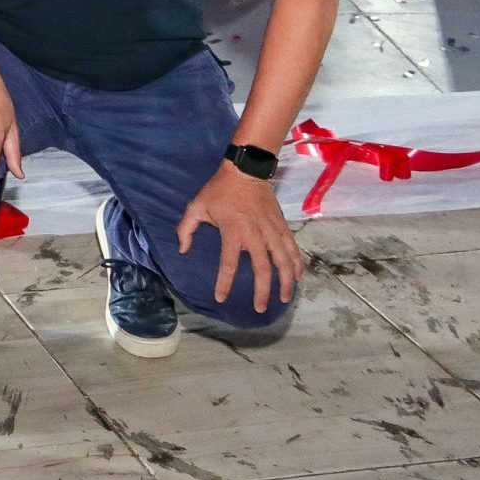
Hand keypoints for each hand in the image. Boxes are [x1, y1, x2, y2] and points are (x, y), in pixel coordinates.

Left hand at [177, 162, 300, 311]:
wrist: (247, 170)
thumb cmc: (219, 189)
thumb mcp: (196, 206)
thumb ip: (186, 228)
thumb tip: (182, 249)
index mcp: (233, 232)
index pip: (229, 264)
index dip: (225, 283)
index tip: (221, 298)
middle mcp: (255, 235)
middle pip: (263, 270)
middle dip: (262, 292)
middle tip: (259, 308)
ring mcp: (272, 231)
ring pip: (283, 262)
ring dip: (285, 282)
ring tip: (285, 298)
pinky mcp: (282, 226)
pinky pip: (292, 248)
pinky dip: (296, 264)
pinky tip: (297, 277)